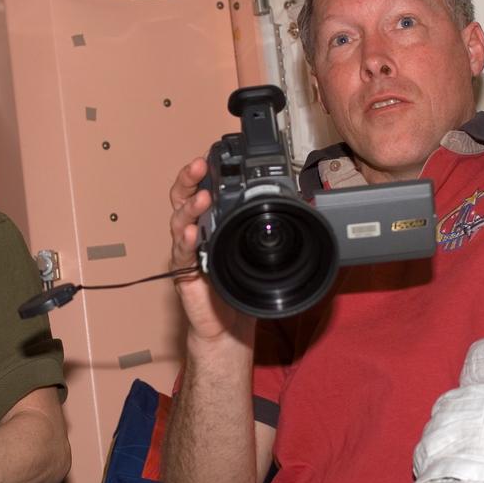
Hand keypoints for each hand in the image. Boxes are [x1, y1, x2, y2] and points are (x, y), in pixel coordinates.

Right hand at [169, 158, 255, 341]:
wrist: (229, 328)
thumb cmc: (241, 288)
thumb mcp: (261, 253)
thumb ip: (272, 228)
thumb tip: (304, 206)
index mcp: (212, 223)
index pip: (203, 189)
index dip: (204, 171)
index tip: (212, 154)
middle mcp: (196, 232)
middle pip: (183, 197)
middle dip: (188, 178)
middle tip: (199, 165)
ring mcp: (187, 252)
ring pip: (178, 221)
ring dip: (189, 206)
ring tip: (202, 196)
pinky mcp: (184, 274)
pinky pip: (181, 254)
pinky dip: (185, 241)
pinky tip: (191, 232)